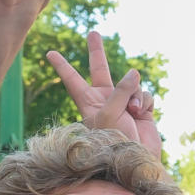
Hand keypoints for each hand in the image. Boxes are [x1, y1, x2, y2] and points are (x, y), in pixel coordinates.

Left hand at [48, 31, 160, 157]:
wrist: (135, 161)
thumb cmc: (114, 141)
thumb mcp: (110, 113)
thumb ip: (120, 90)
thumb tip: (134, 73)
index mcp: (88, 101)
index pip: (72, 79)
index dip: (62, 66)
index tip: (49, 53)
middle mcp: (104, 100)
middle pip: (99, 69)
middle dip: (96, 51)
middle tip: (93, 32)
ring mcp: (123, 104)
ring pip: (132, 84)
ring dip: (135, 95)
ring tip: (133, 113)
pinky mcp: (141, 110)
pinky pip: (145, 95)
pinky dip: (145, 102)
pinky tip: (142, 115)